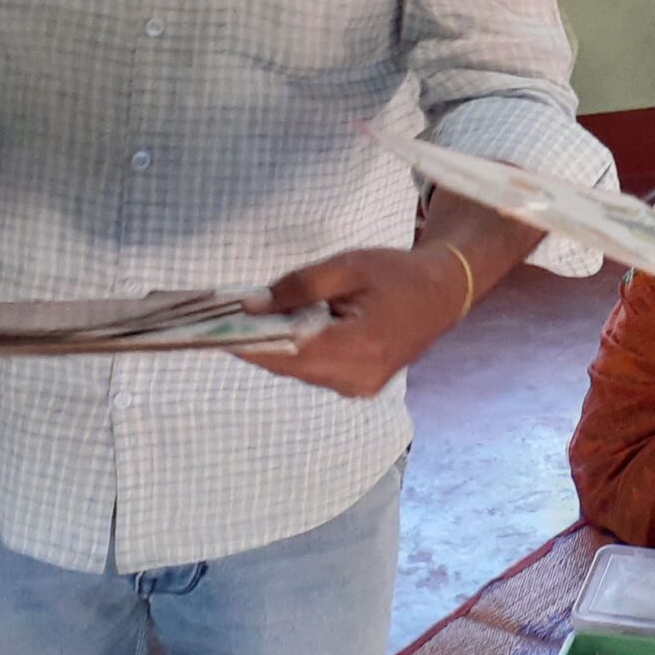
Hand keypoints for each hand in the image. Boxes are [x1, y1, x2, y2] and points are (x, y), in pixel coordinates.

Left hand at [244, 244, 472, 398]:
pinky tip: (286, 328)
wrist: (442, 293)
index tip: (212, 330)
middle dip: (257, 341)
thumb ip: (300, 286)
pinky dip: (296, 351)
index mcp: (359, 347)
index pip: (288, 352)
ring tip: (254, 318)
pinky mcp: (358, 387)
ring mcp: (358, 388)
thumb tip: (253, 306)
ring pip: (299, 370)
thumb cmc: (397, 273)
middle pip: (289, 364)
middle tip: (227, 316)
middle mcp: (357, 378)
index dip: (247, 343)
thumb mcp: (348, 266)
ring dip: (276, 346)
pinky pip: (314, 371)